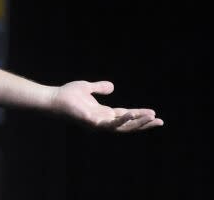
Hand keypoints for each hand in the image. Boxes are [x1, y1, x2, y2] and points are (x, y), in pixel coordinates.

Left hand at [49, 80, 163, 131]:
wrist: (53, 98)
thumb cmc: (67, 95)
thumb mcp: (87, 88)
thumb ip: (99, 88)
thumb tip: (112, 87)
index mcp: (103, 114)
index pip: (126, 117)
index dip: (140, 116)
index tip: (154, 114)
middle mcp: (103, 121)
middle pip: (128, 125)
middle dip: (144, 124)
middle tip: (160, 121)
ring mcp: (98, 123)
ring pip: (123, 127)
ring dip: (138, 123)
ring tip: (152, 118)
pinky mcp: (92, 122)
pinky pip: (110, 123)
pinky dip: (122, 119)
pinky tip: (133, 112)